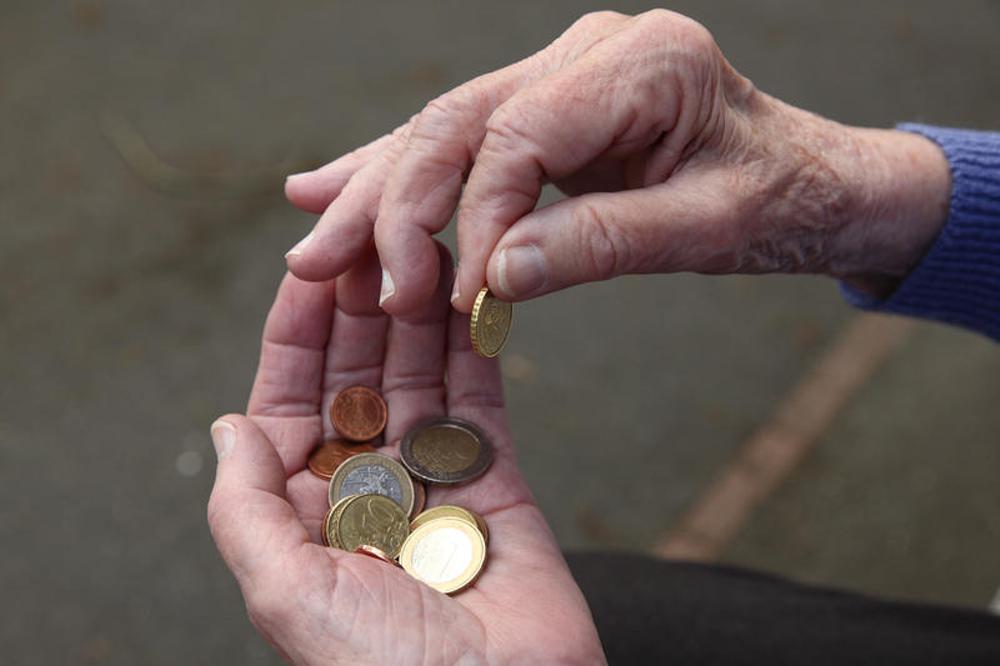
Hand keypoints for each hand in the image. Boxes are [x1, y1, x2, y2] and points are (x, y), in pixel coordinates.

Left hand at [207, 246, 604, 664]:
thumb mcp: (287, 591)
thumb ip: (245, 507)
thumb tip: (227, 425)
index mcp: (306, 512)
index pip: (292, 402)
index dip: (297, 334)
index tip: (308, 267)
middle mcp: (367, 488)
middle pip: (358, 377)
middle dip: (360, 308)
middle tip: (373, 238)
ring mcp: (434, 480)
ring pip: (420, 376)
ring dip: (417, 313)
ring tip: (419, 248)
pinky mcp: (497, 480)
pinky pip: (481, 401)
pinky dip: (475, 348)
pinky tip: (467, 297)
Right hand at [283, 9, 949, 310]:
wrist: (811, 180)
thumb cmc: (778, 201)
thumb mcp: (711, 229)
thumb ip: (606, 243)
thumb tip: (495, 276)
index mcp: (643, 62)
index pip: (519, 136)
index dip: (474, 220)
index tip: (456, 299)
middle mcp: (590, 52)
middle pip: (460, 121)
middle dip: (391, 202)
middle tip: (324, 266)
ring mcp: (563, 72)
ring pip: (445, 128)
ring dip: (374, 188)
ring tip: (310, 236)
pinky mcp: (548, 104)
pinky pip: (464, 139)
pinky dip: (401, 172)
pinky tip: (332, 183)